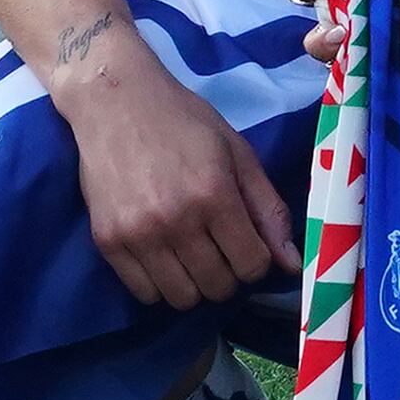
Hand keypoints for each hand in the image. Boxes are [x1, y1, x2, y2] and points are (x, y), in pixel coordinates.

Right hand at [51, 41, 298, 309]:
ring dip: (195, 283)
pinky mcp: (107, 241)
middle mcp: (176, 220)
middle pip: (218, 287)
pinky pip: (144, 293)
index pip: (252, 265)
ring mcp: (137, 234)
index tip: (247, 244)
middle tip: (219, 248)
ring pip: (182, 298)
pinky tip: (163, 255)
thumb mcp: (238, 154)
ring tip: (190, 254)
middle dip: (228, 274)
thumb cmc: (184, 122)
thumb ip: (268, 209)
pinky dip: (160, 284)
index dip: (257, 260)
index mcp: (214, 195)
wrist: (115, 101)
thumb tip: (292, 265)